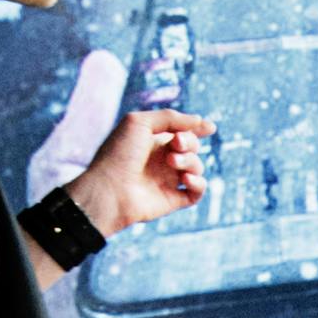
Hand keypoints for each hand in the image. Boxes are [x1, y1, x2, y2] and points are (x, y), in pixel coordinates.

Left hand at [77, 100, 211, 231]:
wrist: (109, 190)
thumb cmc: (119, 154)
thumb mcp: (140, 122)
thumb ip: (170, 117)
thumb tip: (199, 121)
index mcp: (152, 141)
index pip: (181, 132)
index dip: (197, 128)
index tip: (208, 128)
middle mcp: (161, 160)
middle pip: (192, 147)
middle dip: (189, 142)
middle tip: (175, 144)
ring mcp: (167, 180)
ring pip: (197, 167)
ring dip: (189, 161)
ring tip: (171, 162)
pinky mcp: (173, 200)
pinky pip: (197, 191)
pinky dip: (198, 183)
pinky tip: (185, 179)